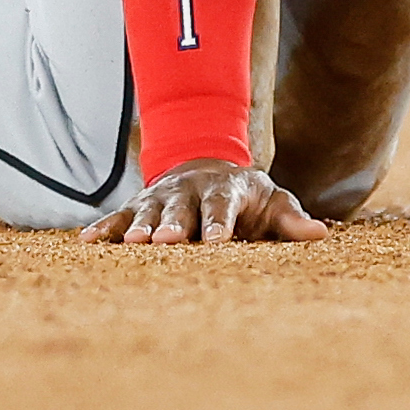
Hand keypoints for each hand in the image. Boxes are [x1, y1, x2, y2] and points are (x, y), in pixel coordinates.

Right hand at [79, 158, 330, 244]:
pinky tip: (88, 242)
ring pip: (149, 212)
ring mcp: (161, 196)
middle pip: (182, 208)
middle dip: (175, 224)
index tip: (218, 242)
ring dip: (140, 228)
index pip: (223, 207)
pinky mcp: (138, 205)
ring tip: (131, 245)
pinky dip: (104, 228)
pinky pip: (119, 217)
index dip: (221, 223)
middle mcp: (190, 190)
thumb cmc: (246, 196)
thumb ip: (290, 219)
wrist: (208, 164)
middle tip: (169, 241)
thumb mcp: (272, 201)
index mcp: (225, 190)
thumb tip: (322, 235)